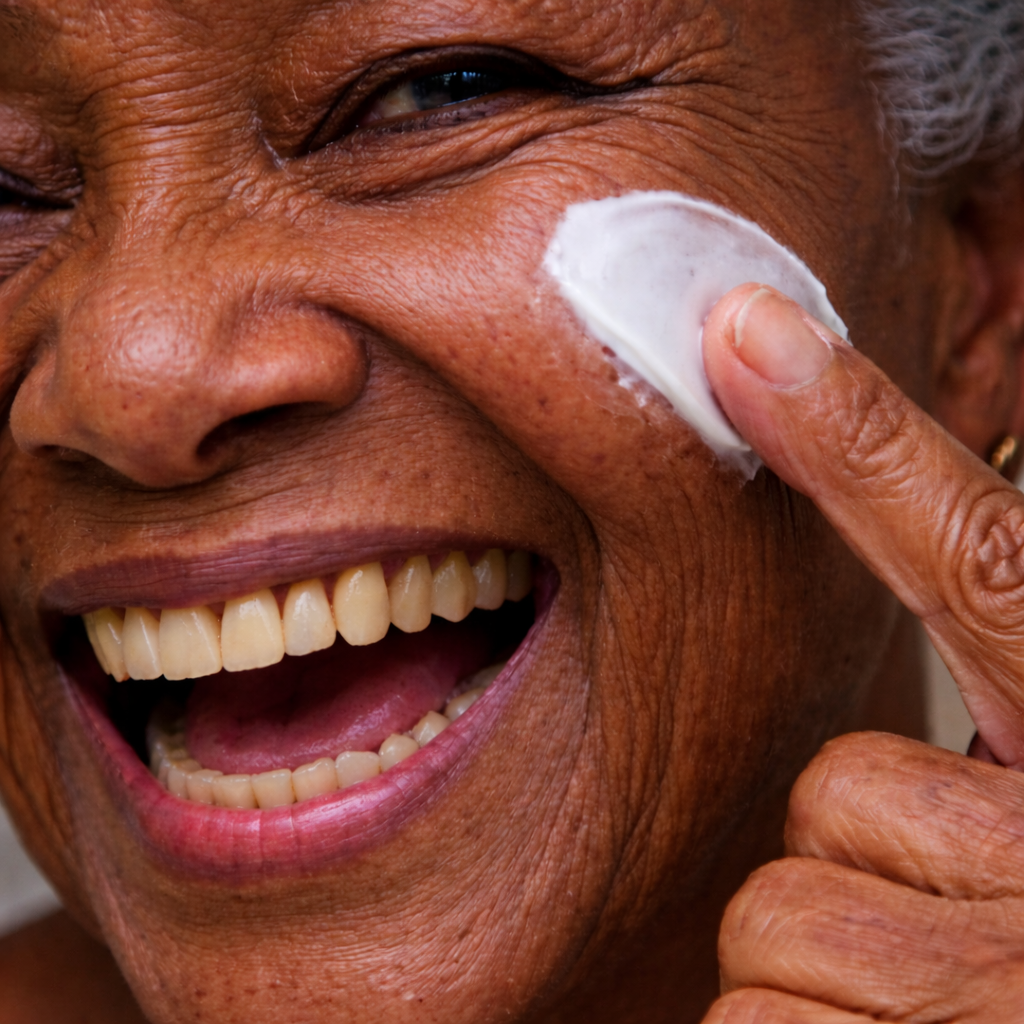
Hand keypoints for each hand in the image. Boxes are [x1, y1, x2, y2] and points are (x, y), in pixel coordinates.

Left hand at [698, 284, 1023, 1021]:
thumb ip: (973, 670)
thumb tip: (813, 476)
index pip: (981, 558)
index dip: (863, 437)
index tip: (745, 327)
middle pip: (832, 796)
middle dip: (868, 861)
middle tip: (970, 933)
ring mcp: (998, 986)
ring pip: (782, 923)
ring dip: (836, 973)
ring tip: (948, 1010)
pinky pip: (754, 1023)